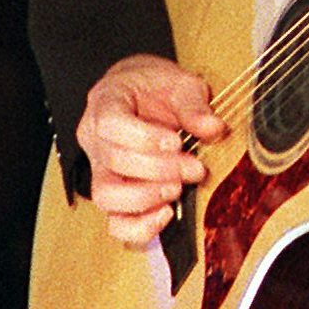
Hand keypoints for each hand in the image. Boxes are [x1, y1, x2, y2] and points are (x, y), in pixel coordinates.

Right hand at [76, 53, 225, 244]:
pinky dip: (139, 226)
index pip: (111, 124)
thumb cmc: (154, 88)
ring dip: (147, 197)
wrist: (139, 94)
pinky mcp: (114, 195)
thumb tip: (213, 128)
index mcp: (105, 104)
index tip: (176, 142)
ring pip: (107, 195)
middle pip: (114, 161)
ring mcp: (100, 170)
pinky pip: (115, 222)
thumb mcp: (178, 82)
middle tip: (193, 168)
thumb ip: (194, 105)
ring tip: (177, 188)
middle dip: (159, 169)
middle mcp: (95, 140)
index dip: (143, 138)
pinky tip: (166, 213)